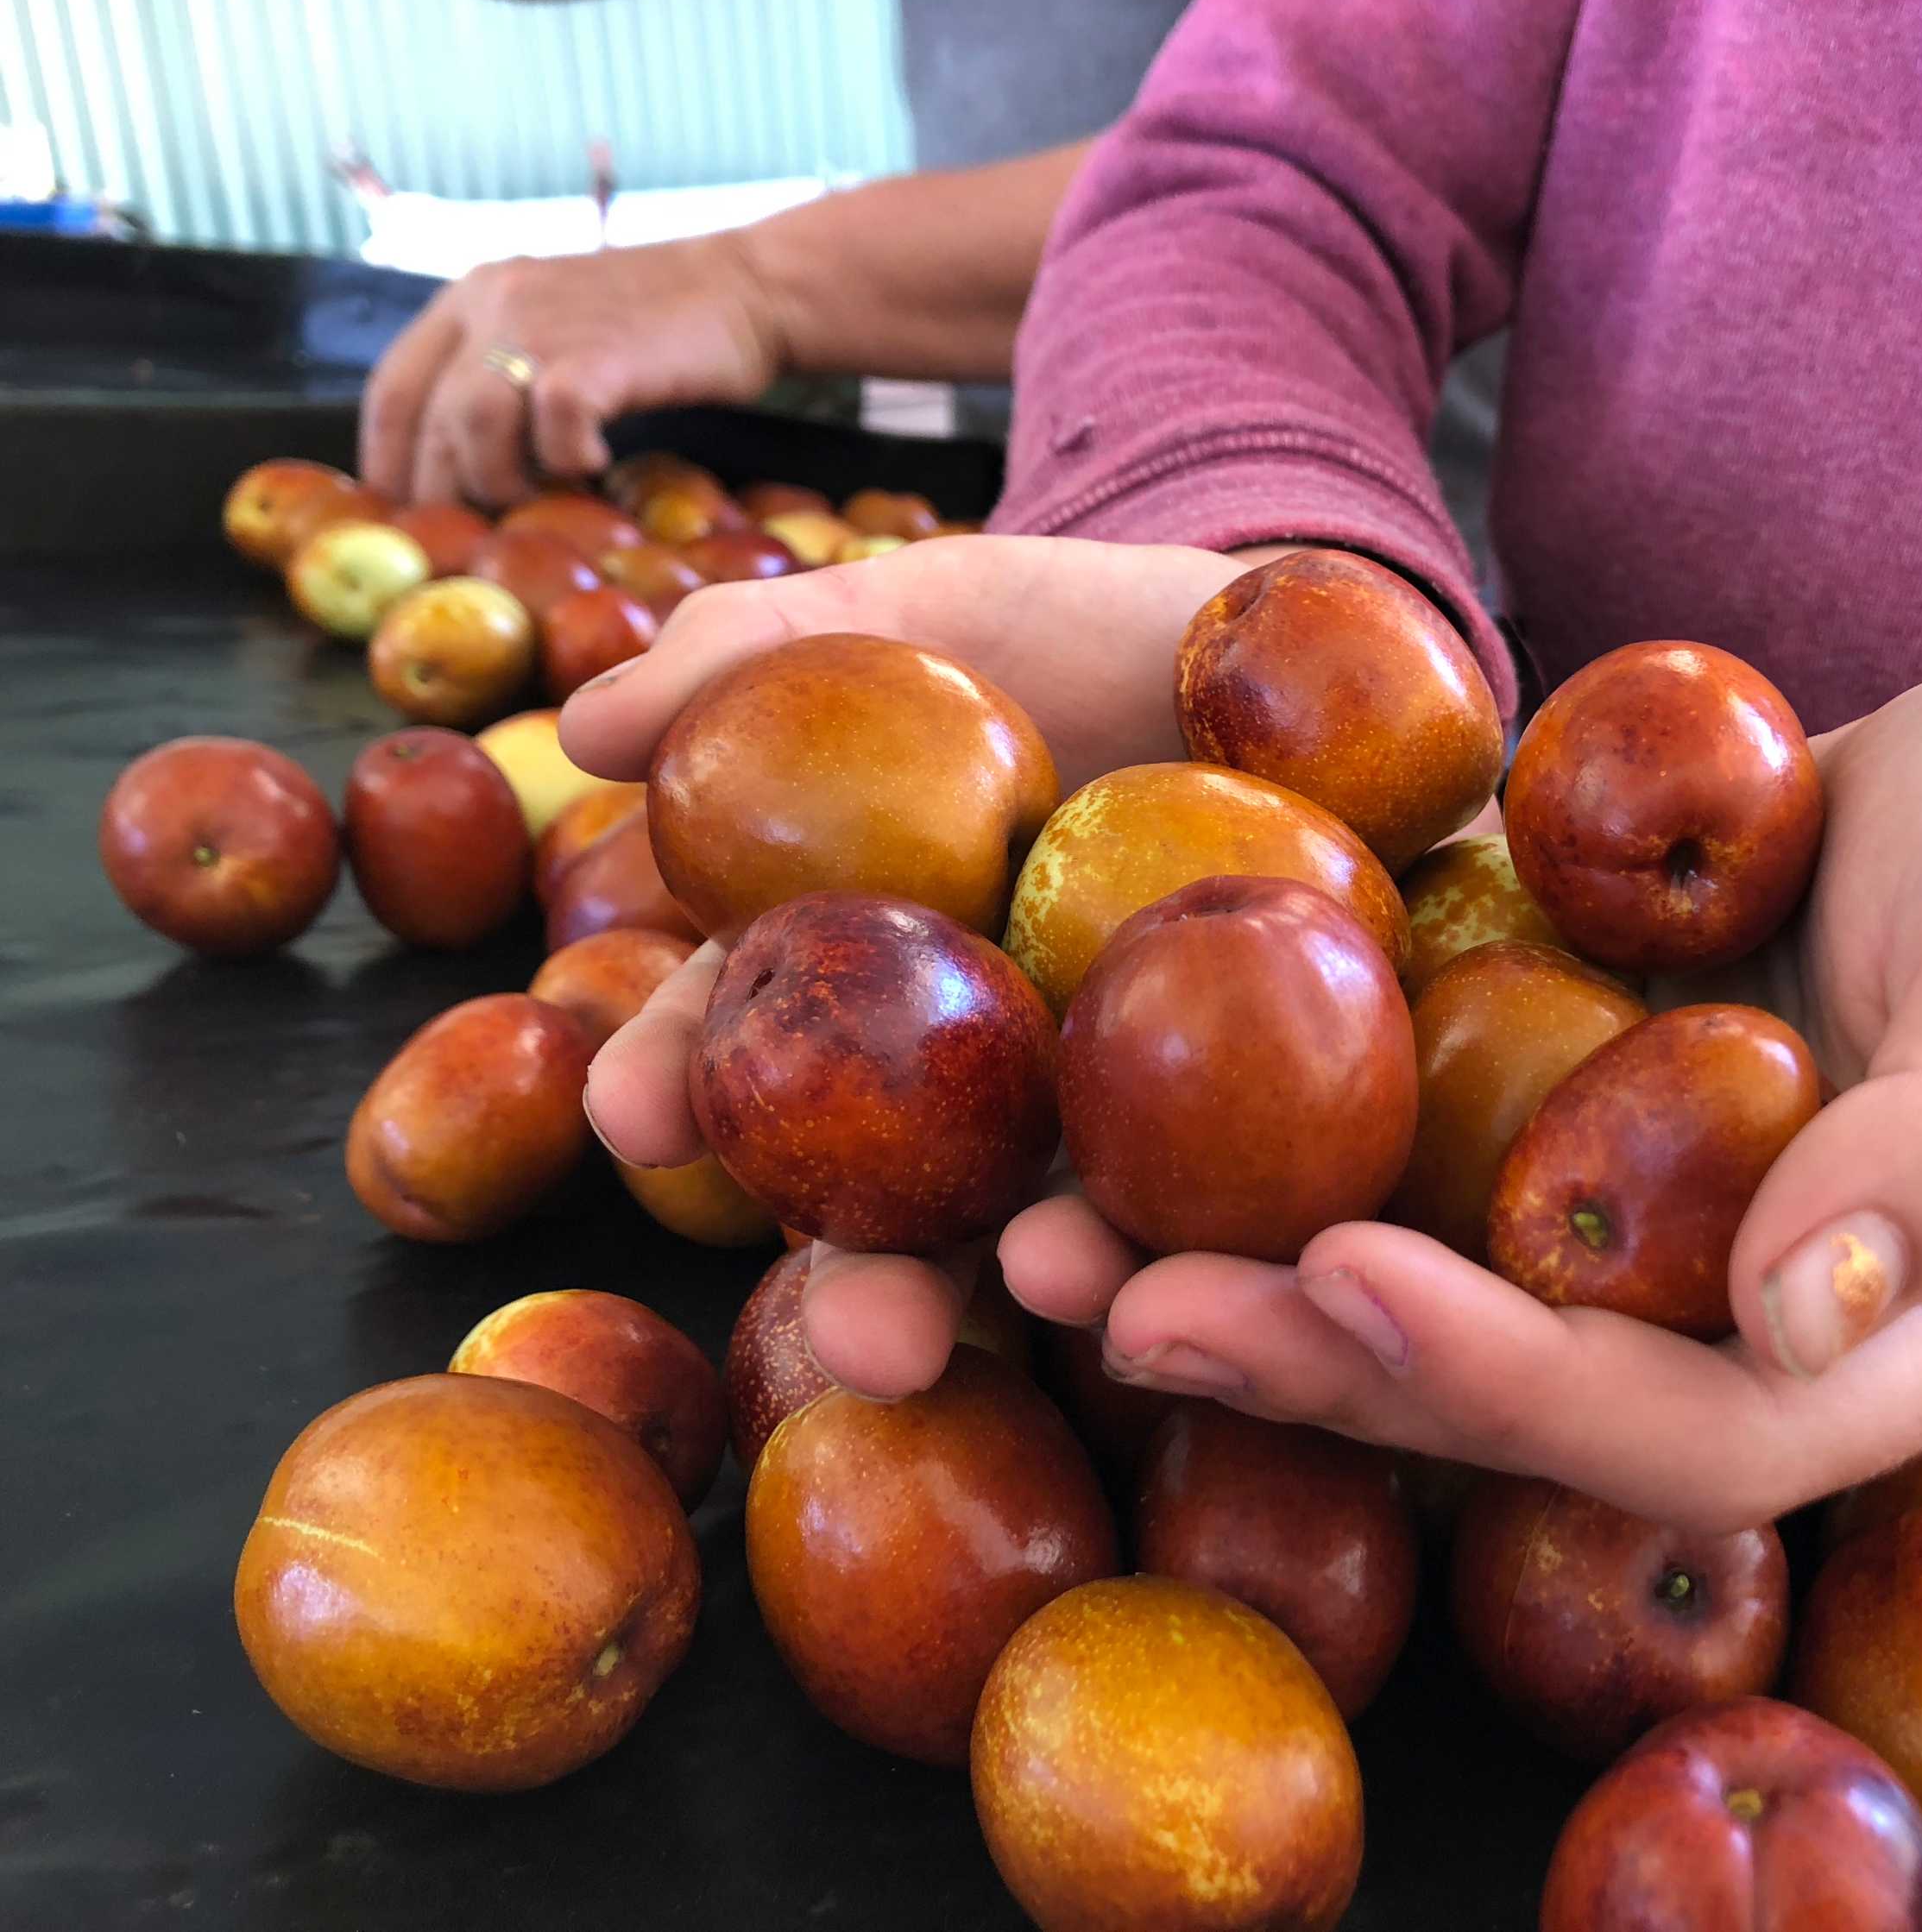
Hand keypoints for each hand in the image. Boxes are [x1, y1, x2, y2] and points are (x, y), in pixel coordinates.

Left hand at [361, 233, 779, 508]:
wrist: (749, 287)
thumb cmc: (660, 327)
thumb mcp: (559, 328)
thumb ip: (506, 374)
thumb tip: (463, 466)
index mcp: (472, 296)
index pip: (392, 390)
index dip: (389, 464)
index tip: (408, 514)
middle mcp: (493, 302)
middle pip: (427, 421)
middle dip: (450, 492)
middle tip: (489, 527)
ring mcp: (542, 324)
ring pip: (473, 426)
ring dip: (505, 479)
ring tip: (549, 489)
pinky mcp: (597, 354)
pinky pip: (552, 424)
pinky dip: (569, 458)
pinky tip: (598, 461)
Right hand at [565, 534, 1259, 1385]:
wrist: (1299, 644)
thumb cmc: (1078, 631)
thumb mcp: (926, 616)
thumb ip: (761, 649)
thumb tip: (588, 726)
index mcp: (865, 968)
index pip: (753, 1041)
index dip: (685, 1081)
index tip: (636, 1113)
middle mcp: (979, 1076)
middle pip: (908, 1203)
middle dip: (874, 1288)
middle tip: (866, 1338)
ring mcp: (1124, 1110)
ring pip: (1073, 1230)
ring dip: (1052, 1285)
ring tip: (1051, 1281)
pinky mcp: (1270, 1124)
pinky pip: (1247, 1199)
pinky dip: (1229, 1237)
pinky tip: (1223, 1256)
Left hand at [854, 660, 1921, 1534]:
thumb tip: (1799, 1318)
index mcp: (1909, 1347)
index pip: (1703, 1428)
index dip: (1518, 1382)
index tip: (1345, 1281)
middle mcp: (1757, 1345)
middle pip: (1525, 1413)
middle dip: (1316, 1367)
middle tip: (1114, 1297)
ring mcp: (1652, 1262)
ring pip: (1438, 1325)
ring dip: (1244, 1299)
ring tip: (1050, 1250)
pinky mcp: (1568, 1166)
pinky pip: (1411, 1200)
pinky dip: (1268, 1184)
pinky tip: (1112, 1148)